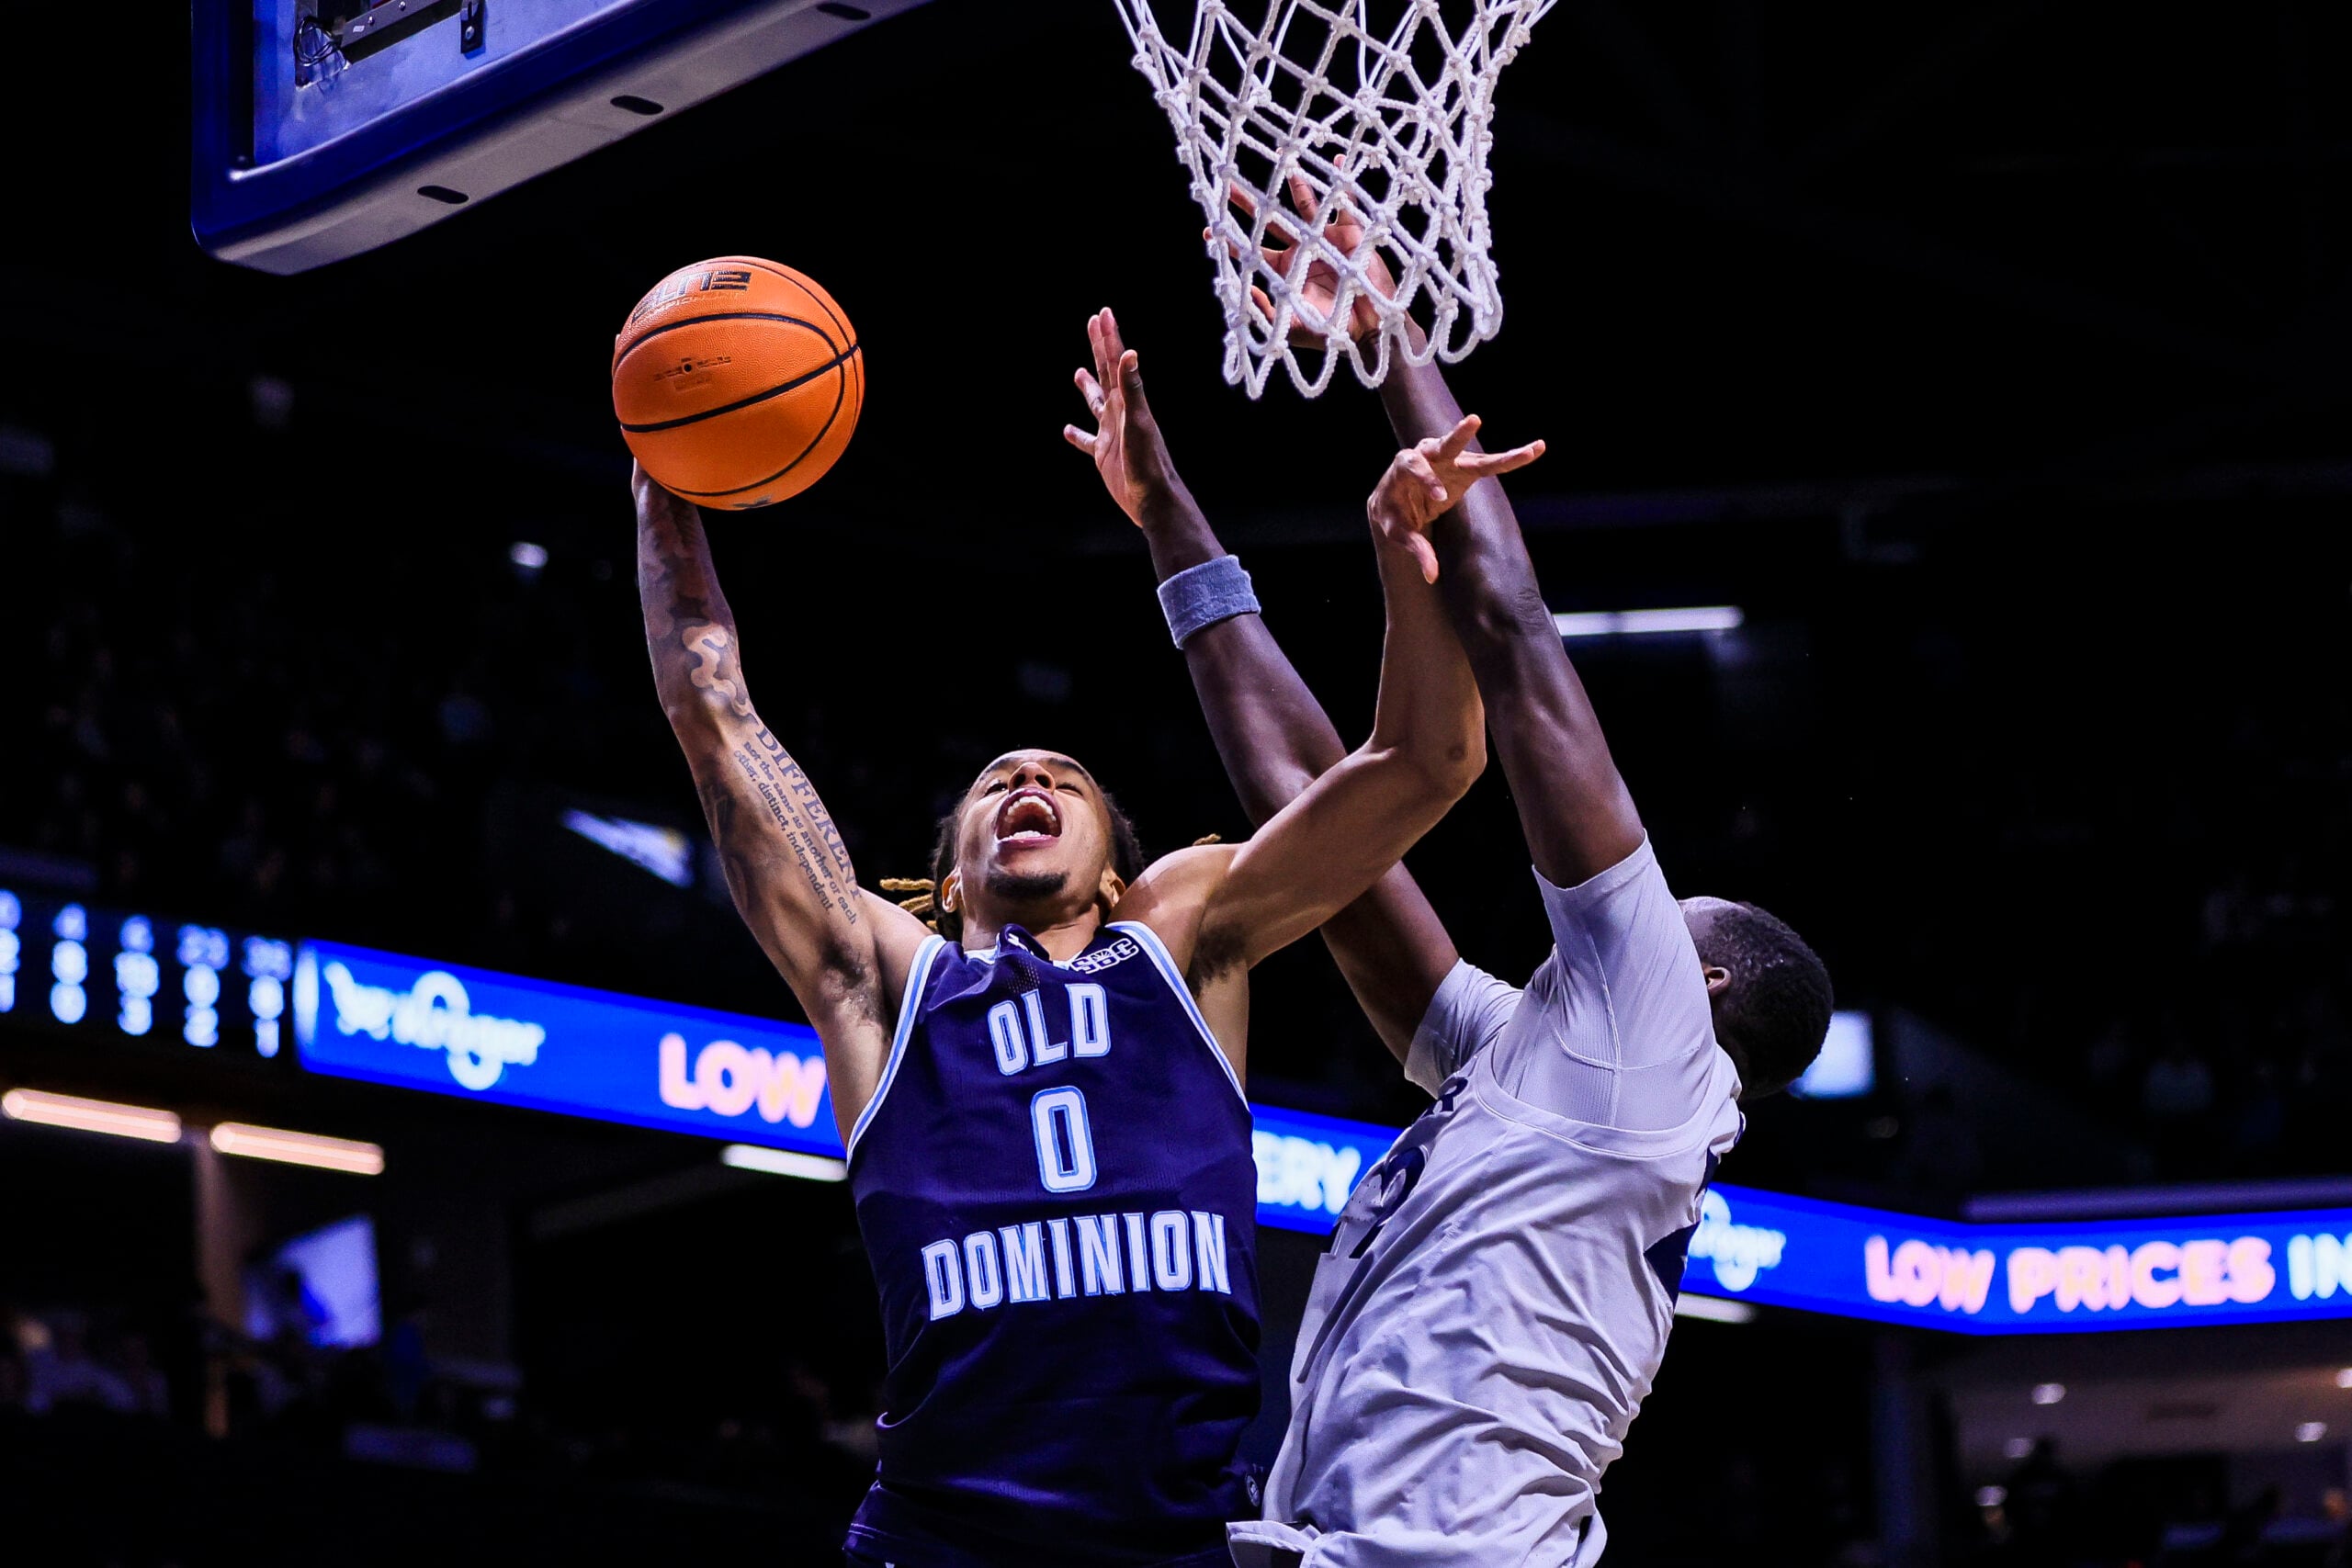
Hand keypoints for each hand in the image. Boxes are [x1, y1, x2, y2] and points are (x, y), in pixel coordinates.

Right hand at [1063, 308, 1183, 527]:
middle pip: (1106, 374)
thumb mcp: (1138, 422)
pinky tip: (1068, 430)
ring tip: (1077, 372)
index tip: (1103, 314)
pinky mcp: (1104, 455)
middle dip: (1099, 348)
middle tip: (1093, 324)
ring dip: (1088, 387)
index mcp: (1127, 402)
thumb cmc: (1148, 462)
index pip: (1115, 363)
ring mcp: (1111, 433)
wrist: (1153, 499)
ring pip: (1095, 403)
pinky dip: (1078, 434)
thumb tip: (1129, 353)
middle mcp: (1119, 413)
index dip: (1108, 338)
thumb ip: (1133, 388)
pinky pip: (1087, 441)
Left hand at [1223, 174, 1399, 346]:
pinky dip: (1342, 183)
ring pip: (1305, 205)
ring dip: (1295, 183)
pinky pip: (1345, 203)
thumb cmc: (1329, 332)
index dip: (1232, 243)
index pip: (1253, 251)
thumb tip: (1242, 293)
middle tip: (1228, 183)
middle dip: (1250, 203)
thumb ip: (1266, 312)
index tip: (1209, 231)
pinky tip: (1335, 162)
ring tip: (1281, 158)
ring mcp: (1325, 238)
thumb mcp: (1292, 329)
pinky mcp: (1350, 233)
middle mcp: (1301, 248)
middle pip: (1270, 220)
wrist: (1368, 328)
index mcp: (1284, 269)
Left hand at [1367, 416, 1544, 582]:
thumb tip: (1432, 576)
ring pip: (1474, 455)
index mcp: (1404, 466)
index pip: (1415, 466)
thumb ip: (1416, 549)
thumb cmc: (1394, 513)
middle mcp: (1426, 454)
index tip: (1439, 496)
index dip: (1428, 479)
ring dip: (1504, 454)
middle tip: (1474, 421)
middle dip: (1458, 435)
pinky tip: (1537, 449)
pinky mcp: (1465, 468)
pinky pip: (1491, 465)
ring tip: (1531, 448)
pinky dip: (1513, 460)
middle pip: (1443, 444)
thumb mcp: (1398, 531)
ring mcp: (1449, 459)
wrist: (1396, 499)